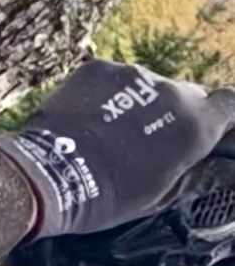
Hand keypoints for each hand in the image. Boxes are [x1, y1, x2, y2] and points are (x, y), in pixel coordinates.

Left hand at [0, 60, 234, 237]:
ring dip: (136, 103)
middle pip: (185, 95)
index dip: (219, 115)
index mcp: (195, 125)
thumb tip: (196, 157)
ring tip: (106, 132)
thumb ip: (186, 167)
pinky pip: (111, 79)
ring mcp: (133, 74)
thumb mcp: (158, 195)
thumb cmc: (106, 196)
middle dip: (172, 113)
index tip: (208, 125)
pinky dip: (104, 94)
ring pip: (146, 86)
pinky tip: (85, 118)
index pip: (228, 104)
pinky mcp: (98, 69)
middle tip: (144, 138)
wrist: (48, 175)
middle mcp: (172, 91)